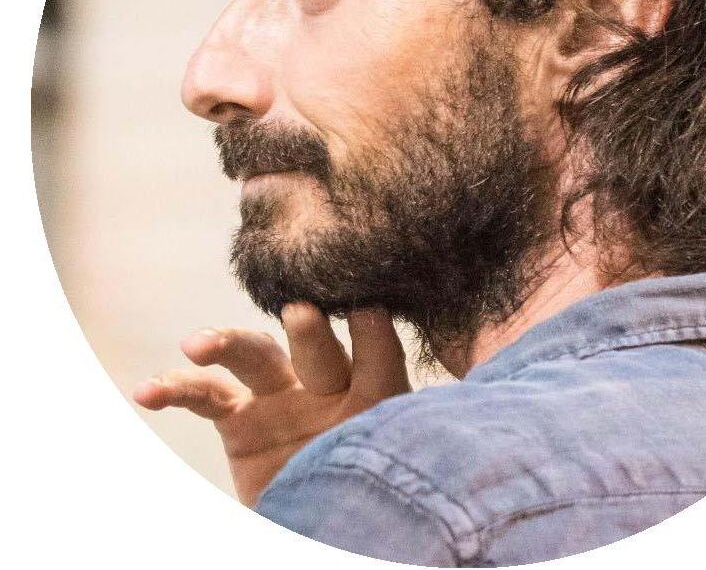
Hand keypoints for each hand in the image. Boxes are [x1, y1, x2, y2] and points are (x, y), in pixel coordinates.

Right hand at [133, 305, 410, 506]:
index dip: (374, 331)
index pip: (379, 352)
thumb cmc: (373, 501)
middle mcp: (330, 385)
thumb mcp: (393, 457)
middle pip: (316, 348)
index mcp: (377, 393)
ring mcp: (283, 398)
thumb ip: (402, 424)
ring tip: (197, 344)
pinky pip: (206, 396)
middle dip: (309, 332)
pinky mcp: (242, 420)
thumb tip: (428, 387)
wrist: (327, 529)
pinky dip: (176, 389)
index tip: (369, 308)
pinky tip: (146, 390)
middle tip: (301, 313)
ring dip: (226, 343)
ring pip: (254, 355)